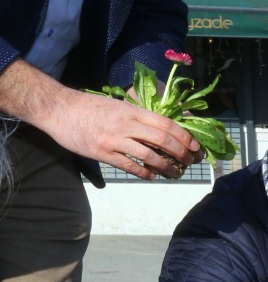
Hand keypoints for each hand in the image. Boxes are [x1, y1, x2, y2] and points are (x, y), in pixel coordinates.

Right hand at [31, 79, 199, 179]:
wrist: (58, 109)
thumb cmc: (89, 106)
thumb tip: (160, 128)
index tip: (195, 146)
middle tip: (190, 162)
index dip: (185, 137)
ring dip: (166, 167)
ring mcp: (115, 139)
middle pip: (163, 140)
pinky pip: (129, 166)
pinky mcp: (103, 152)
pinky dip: (144, 173)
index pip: (166, 124)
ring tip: (175, 173)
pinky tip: (152, 176)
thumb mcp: (117, 105)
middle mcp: (126, 124)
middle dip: (181, 153)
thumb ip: (136, 116)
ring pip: (149, 155)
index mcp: (132, 111)